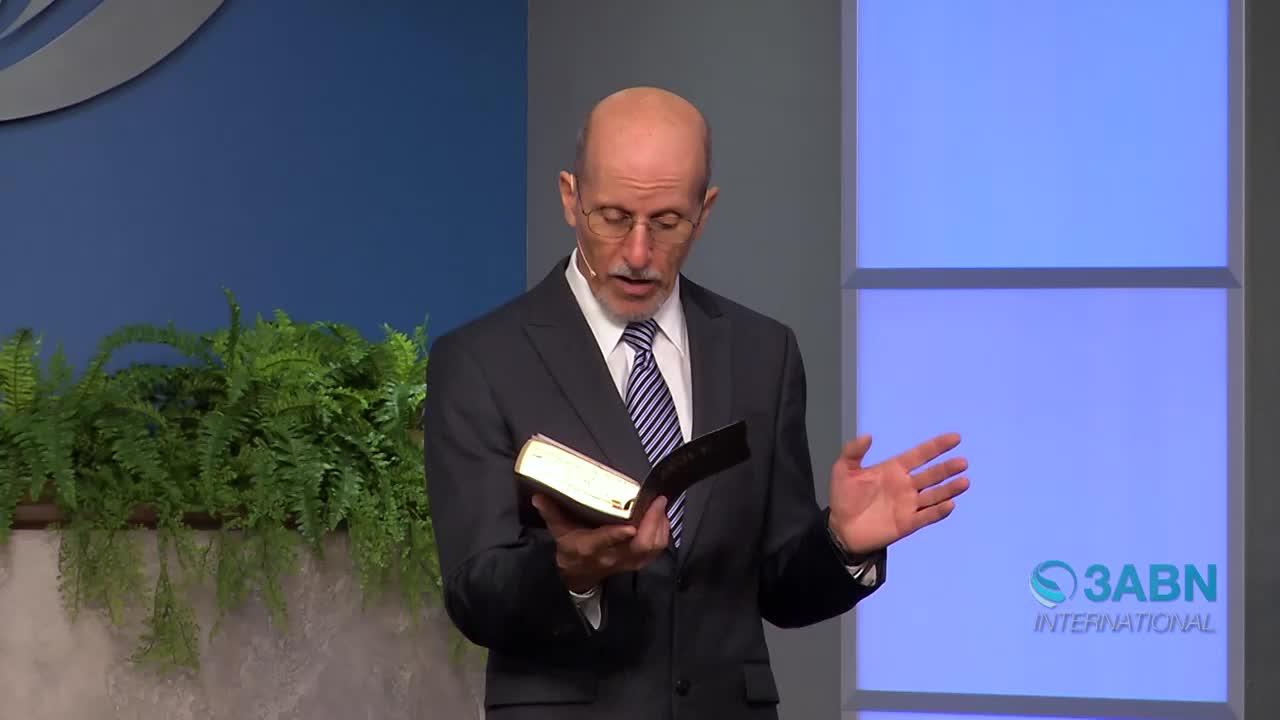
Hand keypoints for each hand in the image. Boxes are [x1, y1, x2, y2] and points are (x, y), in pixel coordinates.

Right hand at [532, 494, 669, 592]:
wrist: (577, 575)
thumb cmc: (570, 548)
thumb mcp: (558, 530)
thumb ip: (552, 512)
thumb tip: (539, 495)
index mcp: (590, 547)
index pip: (605, 542)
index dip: (618, 535)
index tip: (630, 524)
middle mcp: (612, 556)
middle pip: (639, 545)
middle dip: (652, 522)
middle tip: (658, 501)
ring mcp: (627, 562)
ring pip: (652, 548)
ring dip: (660, 527)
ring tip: (661, 506)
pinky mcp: (638, 563)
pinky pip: (657, 550)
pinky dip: (663, 534)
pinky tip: (661, 518)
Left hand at [828, 432, 969, 554]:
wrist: (841, 528)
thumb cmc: (844, 497)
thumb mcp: (843, 470)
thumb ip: (853, 451)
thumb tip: (867, 435)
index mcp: (894, 469)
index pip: (920, 455)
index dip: (937, 446)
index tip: (955, 438)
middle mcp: (906, 485)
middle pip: (932, 474)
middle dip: (947, 468)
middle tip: (963, 462)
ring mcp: (909, 505)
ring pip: (934, 495)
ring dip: (949, 489)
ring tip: (964, 482)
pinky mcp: (908, 523)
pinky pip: (927, 516)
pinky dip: (938, 511)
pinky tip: (950, 504)